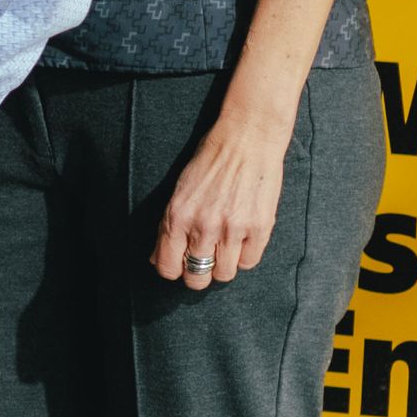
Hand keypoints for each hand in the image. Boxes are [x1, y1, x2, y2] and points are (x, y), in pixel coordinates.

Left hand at [151, 95, 291, 291]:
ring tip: (225, 247)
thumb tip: (157, 258)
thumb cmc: (210, 161)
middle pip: (196, 278)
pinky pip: (249, 262)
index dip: (173, 270)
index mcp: (177, 217)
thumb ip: (168, 226)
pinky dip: (245, 256)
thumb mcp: (179, 191)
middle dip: (197, 275)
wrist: (246, 138)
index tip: (180, 264)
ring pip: (224, 275)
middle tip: (204, 261)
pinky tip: (242, 239)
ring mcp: (233, 229)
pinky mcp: (259, 227)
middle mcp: (203, 226)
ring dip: (223, 265)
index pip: (167, 267)